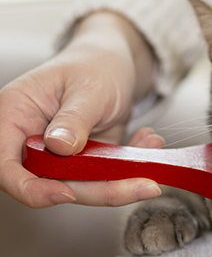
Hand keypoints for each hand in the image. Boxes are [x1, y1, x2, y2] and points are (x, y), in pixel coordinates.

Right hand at [0, 11, 161, 207]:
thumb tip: (58, 146)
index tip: (66, 194)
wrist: (115, 63)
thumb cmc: (94, 65)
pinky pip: (104, 178)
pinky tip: (149, 141)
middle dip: (101, 190)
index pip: (7, 167)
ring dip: (123, 179)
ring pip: (83, 187)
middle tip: (146, 186)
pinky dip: (131, 167)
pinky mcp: (84, 163)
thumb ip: (74, 118)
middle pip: (52, 184)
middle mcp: (31, 142)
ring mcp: (58, 156)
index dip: (31, 188)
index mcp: (14, 117)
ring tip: (153, 146)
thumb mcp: (89, 87)